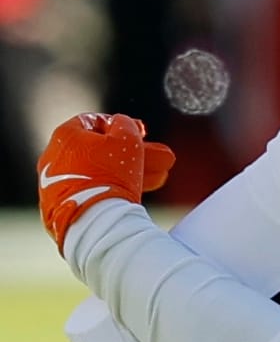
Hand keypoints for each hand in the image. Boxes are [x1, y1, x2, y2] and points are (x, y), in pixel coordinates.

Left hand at [37, 113, 176, 253]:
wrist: (92, 218)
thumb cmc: (109, 175)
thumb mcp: (127, 140)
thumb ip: (127, 125)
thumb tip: (123, 123)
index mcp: (65, 135)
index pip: (94, 122)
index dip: (122, 125)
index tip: (142, 131)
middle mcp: (56, 157)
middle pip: (102, 151)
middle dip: (136, 154)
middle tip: (161, 160)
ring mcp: (57, 183)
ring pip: (101, 173)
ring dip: (131, 173)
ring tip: (158, 178)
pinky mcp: (63, 206)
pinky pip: (92, 192)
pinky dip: (113, 190)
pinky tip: (134, 194)